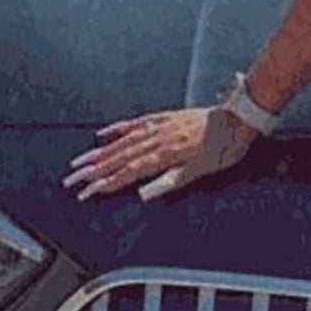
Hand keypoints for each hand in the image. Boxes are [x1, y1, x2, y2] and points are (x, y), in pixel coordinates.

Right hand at [60, 105, 258, 203]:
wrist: (239, 117)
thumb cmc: (226, 147)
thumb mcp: (202, 171)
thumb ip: (171, 181)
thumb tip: (144, 193)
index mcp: (165, 155)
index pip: (127, 173)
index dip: (104, 184)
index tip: (86, 192)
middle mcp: (157, 140)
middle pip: (117, 158)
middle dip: (92, 171)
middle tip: (70, 180)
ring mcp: (159, 127)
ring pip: (122, 142)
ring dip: (98, 153)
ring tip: (78, 162)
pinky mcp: (164, 118)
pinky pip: (135, 123)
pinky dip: (117, 129)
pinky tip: (103, 135)